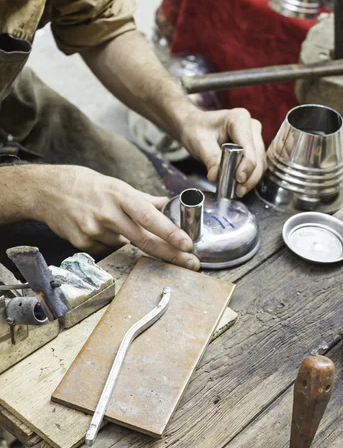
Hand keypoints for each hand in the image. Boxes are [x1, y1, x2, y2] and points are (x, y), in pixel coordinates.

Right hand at [34, 165, 199, 270]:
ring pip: (126, 246)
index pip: (149, 217)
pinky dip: (111, 242)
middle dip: (171, 254)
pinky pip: (108, 250)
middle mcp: (107, 214)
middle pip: (144, 240)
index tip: (187, 244)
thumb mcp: (117, 185)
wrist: (47, 191)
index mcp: (119, 195)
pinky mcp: (83, 245)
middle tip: (190, 263)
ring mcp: (93, 231)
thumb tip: (169, 205)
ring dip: (129, 241)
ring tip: (111, 223)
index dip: (170, 232)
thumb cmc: (86, 185)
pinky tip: (98, 229)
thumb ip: (144, 200)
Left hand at [179, 108, 265, 196]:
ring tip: (238, 191)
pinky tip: (239, 186)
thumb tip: (216, 176)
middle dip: (249, 176)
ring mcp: (254, 136)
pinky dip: (249, 176)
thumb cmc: (196, 128)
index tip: (238, 180)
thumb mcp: (200, 143)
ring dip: (251, 179)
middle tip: (238, 191)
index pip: (248, 148)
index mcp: (239, 119)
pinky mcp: (253, 147)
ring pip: (260, 163)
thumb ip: (210, 159)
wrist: (194, 126)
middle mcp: (251, 126)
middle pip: (258, 157)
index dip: (246, 166)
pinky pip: (256, 165)